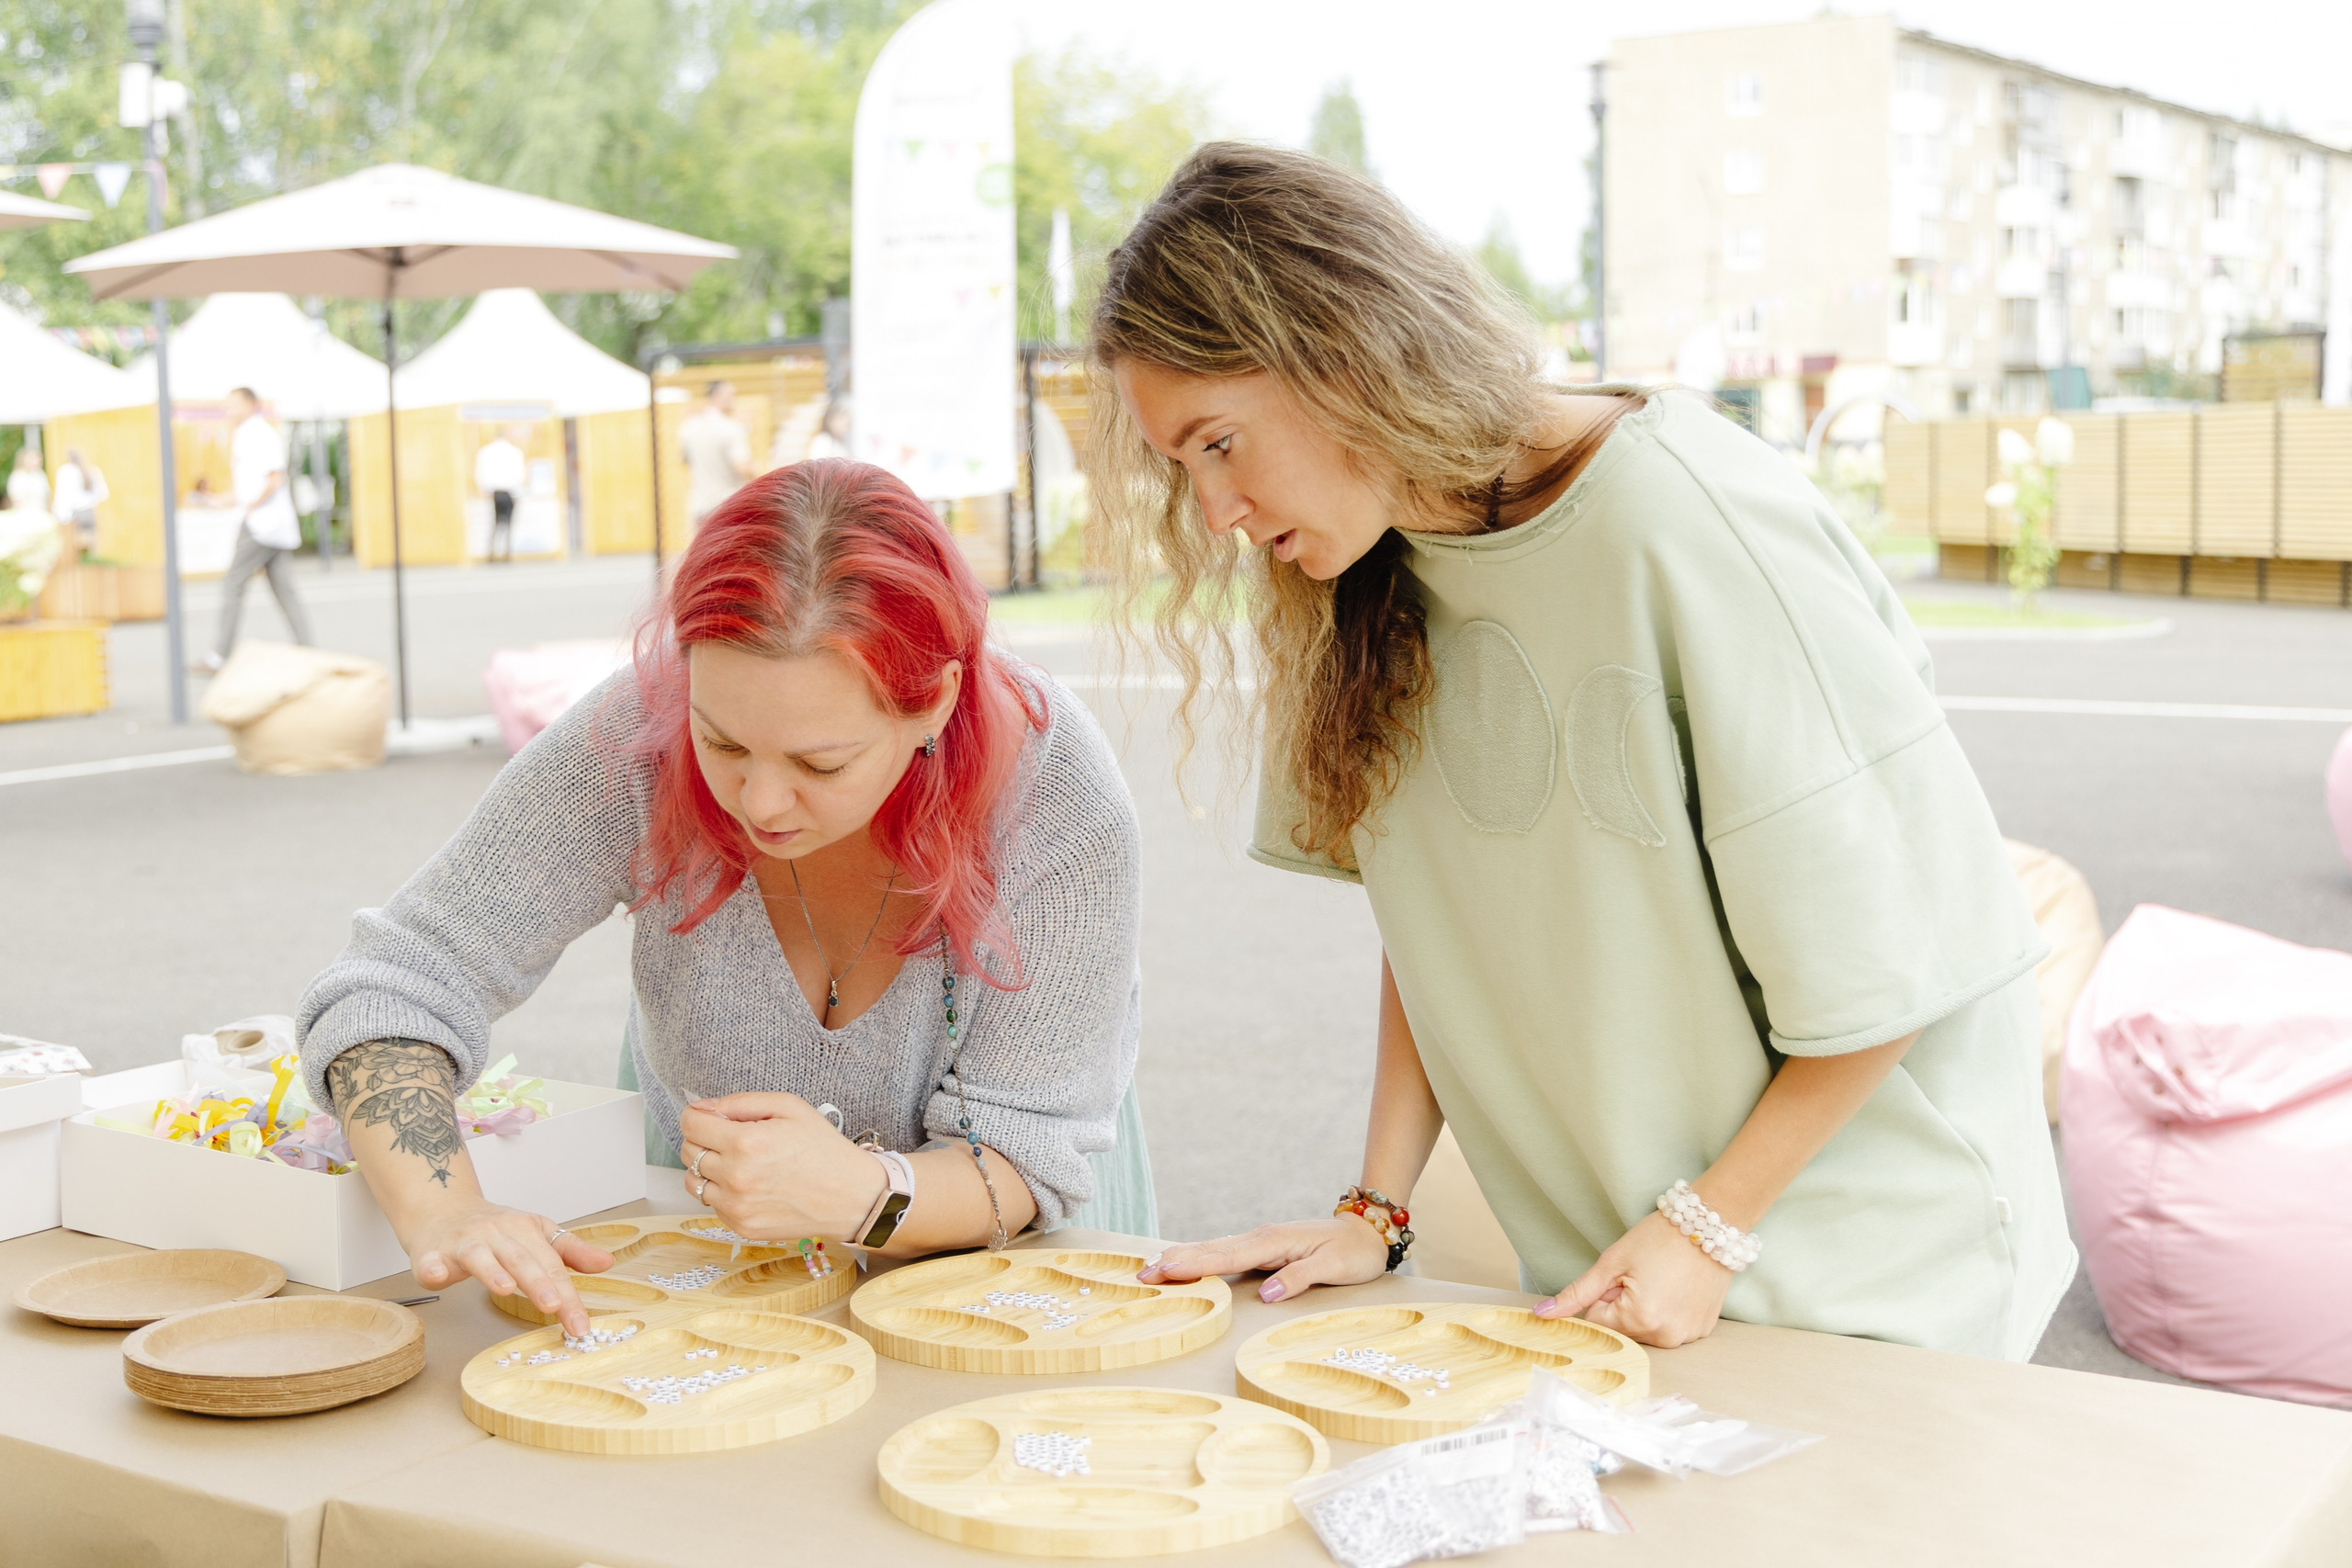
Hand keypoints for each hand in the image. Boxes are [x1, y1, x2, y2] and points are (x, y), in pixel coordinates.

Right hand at [399, 1195, 613, 1337]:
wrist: (443, 1208)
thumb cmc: (494, 1228)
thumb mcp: (537, 1233)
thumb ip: (569, 1251)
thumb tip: (606, 1263)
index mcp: (525, 1230)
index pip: (552, 1266)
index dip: (568, 1295)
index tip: (580, 1324)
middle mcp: (497, 1234)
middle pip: (521, 1260)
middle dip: (538, 1283)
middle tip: (554, 1307)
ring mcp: (464, 1242)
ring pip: (480, 1256)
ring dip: (492, 1271)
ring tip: (505, 1289)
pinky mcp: (432, 1252)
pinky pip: (430, 1259)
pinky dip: (431, 1266)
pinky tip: (434, 1274)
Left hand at [678, 1092, 883, 1244]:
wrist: (852, 1197)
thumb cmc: (824, 1149)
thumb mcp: (790, 1107)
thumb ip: (742, 1102)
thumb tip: (704, 1108)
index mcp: (745, 1142)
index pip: (690, 1124)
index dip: (697, 1115)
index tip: (709, 1117)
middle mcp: (735, 1177)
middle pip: (688, 1152)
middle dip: (704, 1139)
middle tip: (731, 1138)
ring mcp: (736, 1206)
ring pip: (693, 1181)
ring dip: (708, 1168)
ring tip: (738, 1163)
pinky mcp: (741, 1226)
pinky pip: (712, 1204)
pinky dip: (723, 1192)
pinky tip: (750, 1184)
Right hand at [1138, 1215, 1388, 1303]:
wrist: (1369, 1230)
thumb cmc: (1354, 1252)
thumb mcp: (1334, 1267)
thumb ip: (1298, 1278)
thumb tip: (1266, 1294)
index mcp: (1273, 1242)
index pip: (1225, 1257)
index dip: (1192, 1265)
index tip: (1163, 1270)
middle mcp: (1261, 1238)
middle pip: (1211, 1250)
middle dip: (1175, 1260)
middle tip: (1142, 1272)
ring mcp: (1261, 1241)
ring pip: (1214, 1249)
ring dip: (1183, 1257)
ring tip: (1153, 1265)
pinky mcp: (1264, 1247)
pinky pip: (1226, 1253)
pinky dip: (1202, 1257)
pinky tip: (1187, 1261)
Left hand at [1534, 1211, 1731, 1347]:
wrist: (1711, 1223)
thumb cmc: (1659, 1236)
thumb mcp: (1612, 1262)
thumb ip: (1577, 1293)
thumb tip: (1541, 1315)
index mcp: (1640, 1319)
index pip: (1599, 1321)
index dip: (1605, 1295)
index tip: (1622, 1275)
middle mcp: (1666, 1336)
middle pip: (1623, 1330)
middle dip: (1624, 1306)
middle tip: (1643, 1275)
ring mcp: (1687, 1336)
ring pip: (1646, 1331)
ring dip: (1645, 1311)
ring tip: (1662, 1280)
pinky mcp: (1702, 1330)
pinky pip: (1670, 1328)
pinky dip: (1667, 1313)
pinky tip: (1678, 1288)